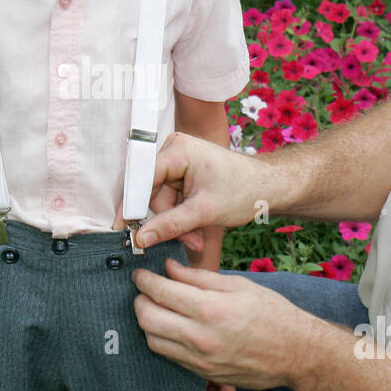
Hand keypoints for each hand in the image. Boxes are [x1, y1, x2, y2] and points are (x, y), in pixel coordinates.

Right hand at [123, 131, 271, 252]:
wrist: (268, 186)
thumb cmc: (244, 190)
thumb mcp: (204, 212)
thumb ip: (169, 224)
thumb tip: (140, 238)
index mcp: (177, 150)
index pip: (142, 179)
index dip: (132, 206)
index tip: (121, 230)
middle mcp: (173, 150)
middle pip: (151, 193)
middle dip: (167, 220)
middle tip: (187, 240)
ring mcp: (177, 161)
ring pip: (161, 201)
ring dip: (176, 223)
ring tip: (197, 236)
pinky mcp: (182, 173)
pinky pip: (170, 200)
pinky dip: (181, 217)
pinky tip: (196, 227)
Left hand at [132, 256, 317, 389]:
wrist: (295, 353)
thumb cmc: (272, 314)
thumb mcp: (238, 285)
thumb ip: (199, 278)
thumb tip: (169, 268)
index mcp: (211, 309)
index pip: (160, 292)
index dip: (144, 280)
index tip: (140, 274)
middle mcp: (201, 337)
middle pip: (147, 319)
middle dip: (139, 300)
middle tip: (144, 290)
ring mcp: (200, 359)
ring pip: (152, 340)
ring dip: (146, 322)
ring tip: (155, 308)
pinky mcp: (202, 373)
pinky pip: (168, 355)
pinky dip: (161, 338)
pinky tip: (170, 326)